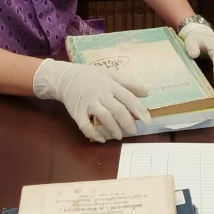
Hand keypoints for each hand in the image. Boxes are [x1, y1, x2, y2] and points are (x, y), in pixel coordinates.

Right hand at [32, 59, 150, 142]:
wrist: (65, 77)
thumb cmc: (91, 76)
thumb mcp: (110, 74)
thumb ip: (128, 82)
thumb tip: (146, 93)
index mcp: (110, 84)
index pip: (128, 98)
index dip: (139, 110)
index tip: (148, 120)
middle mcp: (100, 94)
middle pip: (117, 110)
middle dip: (128, 123)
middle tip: (134, 132)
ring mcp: (88, 104)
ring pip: (104, 118)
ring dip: (114, 129)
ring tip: (119, 136)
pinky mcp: (77, 113)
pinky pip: (86, 126)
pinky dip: (94, 134)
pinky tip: (101, 139)